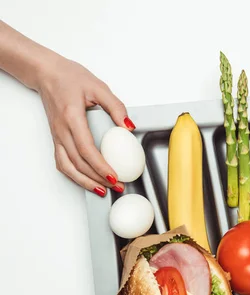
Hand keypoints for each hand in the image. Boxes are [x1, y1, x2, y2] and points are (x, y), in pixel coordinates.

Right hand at [37, 56, 133, 196]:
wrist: (46, 74)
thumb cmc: (69, 78)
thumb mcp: (98, 86)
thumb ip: (115, 107)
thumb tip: (128, 126)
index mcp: (72, 117)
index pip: (86, 149)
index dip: (100, 166)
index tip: (113, 176)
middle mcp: (62, 130)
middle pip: (79, 163)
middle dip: (98, 179)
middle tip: (117, 186)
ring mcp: (57, 137)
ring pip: (69, 167)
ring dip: (85, 182)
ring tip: (102, 190)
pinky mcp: (56, 140)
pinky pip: (63, 163)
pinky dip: (74, 176)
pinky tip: (87, 181)